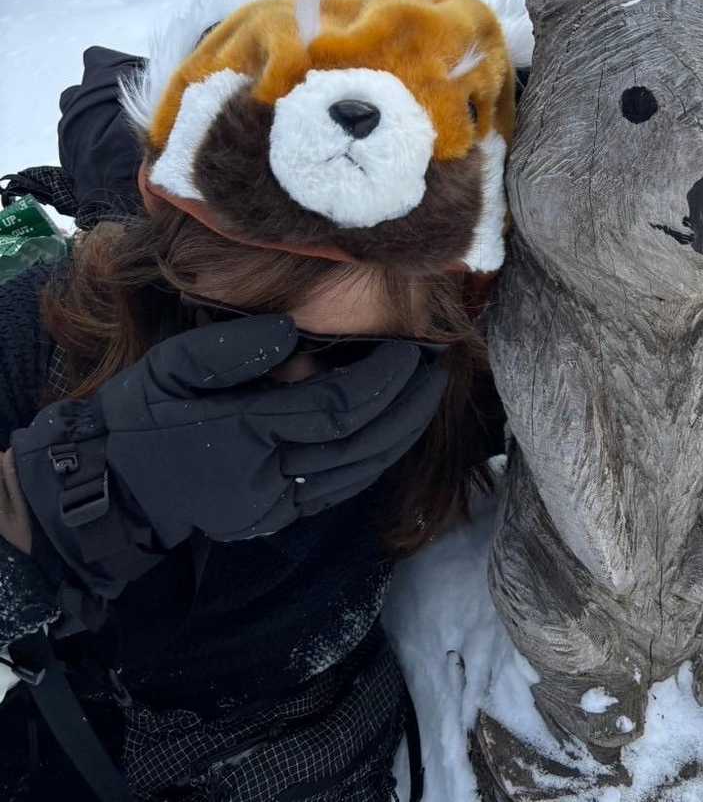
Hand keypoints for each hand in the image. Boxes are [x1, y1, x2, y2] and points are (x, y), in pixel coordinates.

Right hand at [12, 315, 445, 595]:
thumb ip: (233, 350)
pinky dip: (374, 459)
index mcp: (244, 434)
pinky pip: (340, 489)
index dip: (384, 380)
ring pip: (358, 473)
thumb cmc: (142, 415)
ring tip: (429, 395)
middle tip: (440, 369)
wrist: (112, 489)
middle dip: (407, 408)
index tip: (414, 348)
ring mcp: (274, 505)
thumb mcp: (174, 367)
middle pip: (359, 445)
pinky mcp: (276, 518)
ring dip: (400, 436)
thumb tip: (295, 334)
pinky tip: (393, 430)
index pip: (337, 409)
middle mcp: (267, 478)